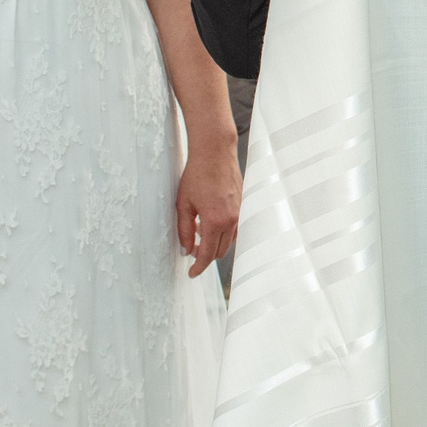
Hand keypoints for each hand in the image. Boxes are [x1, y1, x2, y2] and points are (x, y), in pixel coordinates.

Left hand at [175, 141, 240, 277]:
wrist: (215, 152)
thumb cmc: (196, 175)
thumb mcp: (183, 204)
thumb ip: (184, 230)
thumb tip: (185, 251)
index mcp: (215, 221)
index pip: (207, 254)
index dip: (198, 268)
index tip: (191, 274)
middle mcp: (231, 220)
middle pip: (220, 252)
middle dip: (205, 256)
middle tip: (190, 250)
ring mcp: (240, 213)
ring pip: (229, 241)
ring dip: (214, 243)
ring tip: (197, 231)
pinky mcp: (243, 206)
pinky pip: (234, 229)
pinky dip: (222, 232)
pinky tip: (208, 222)